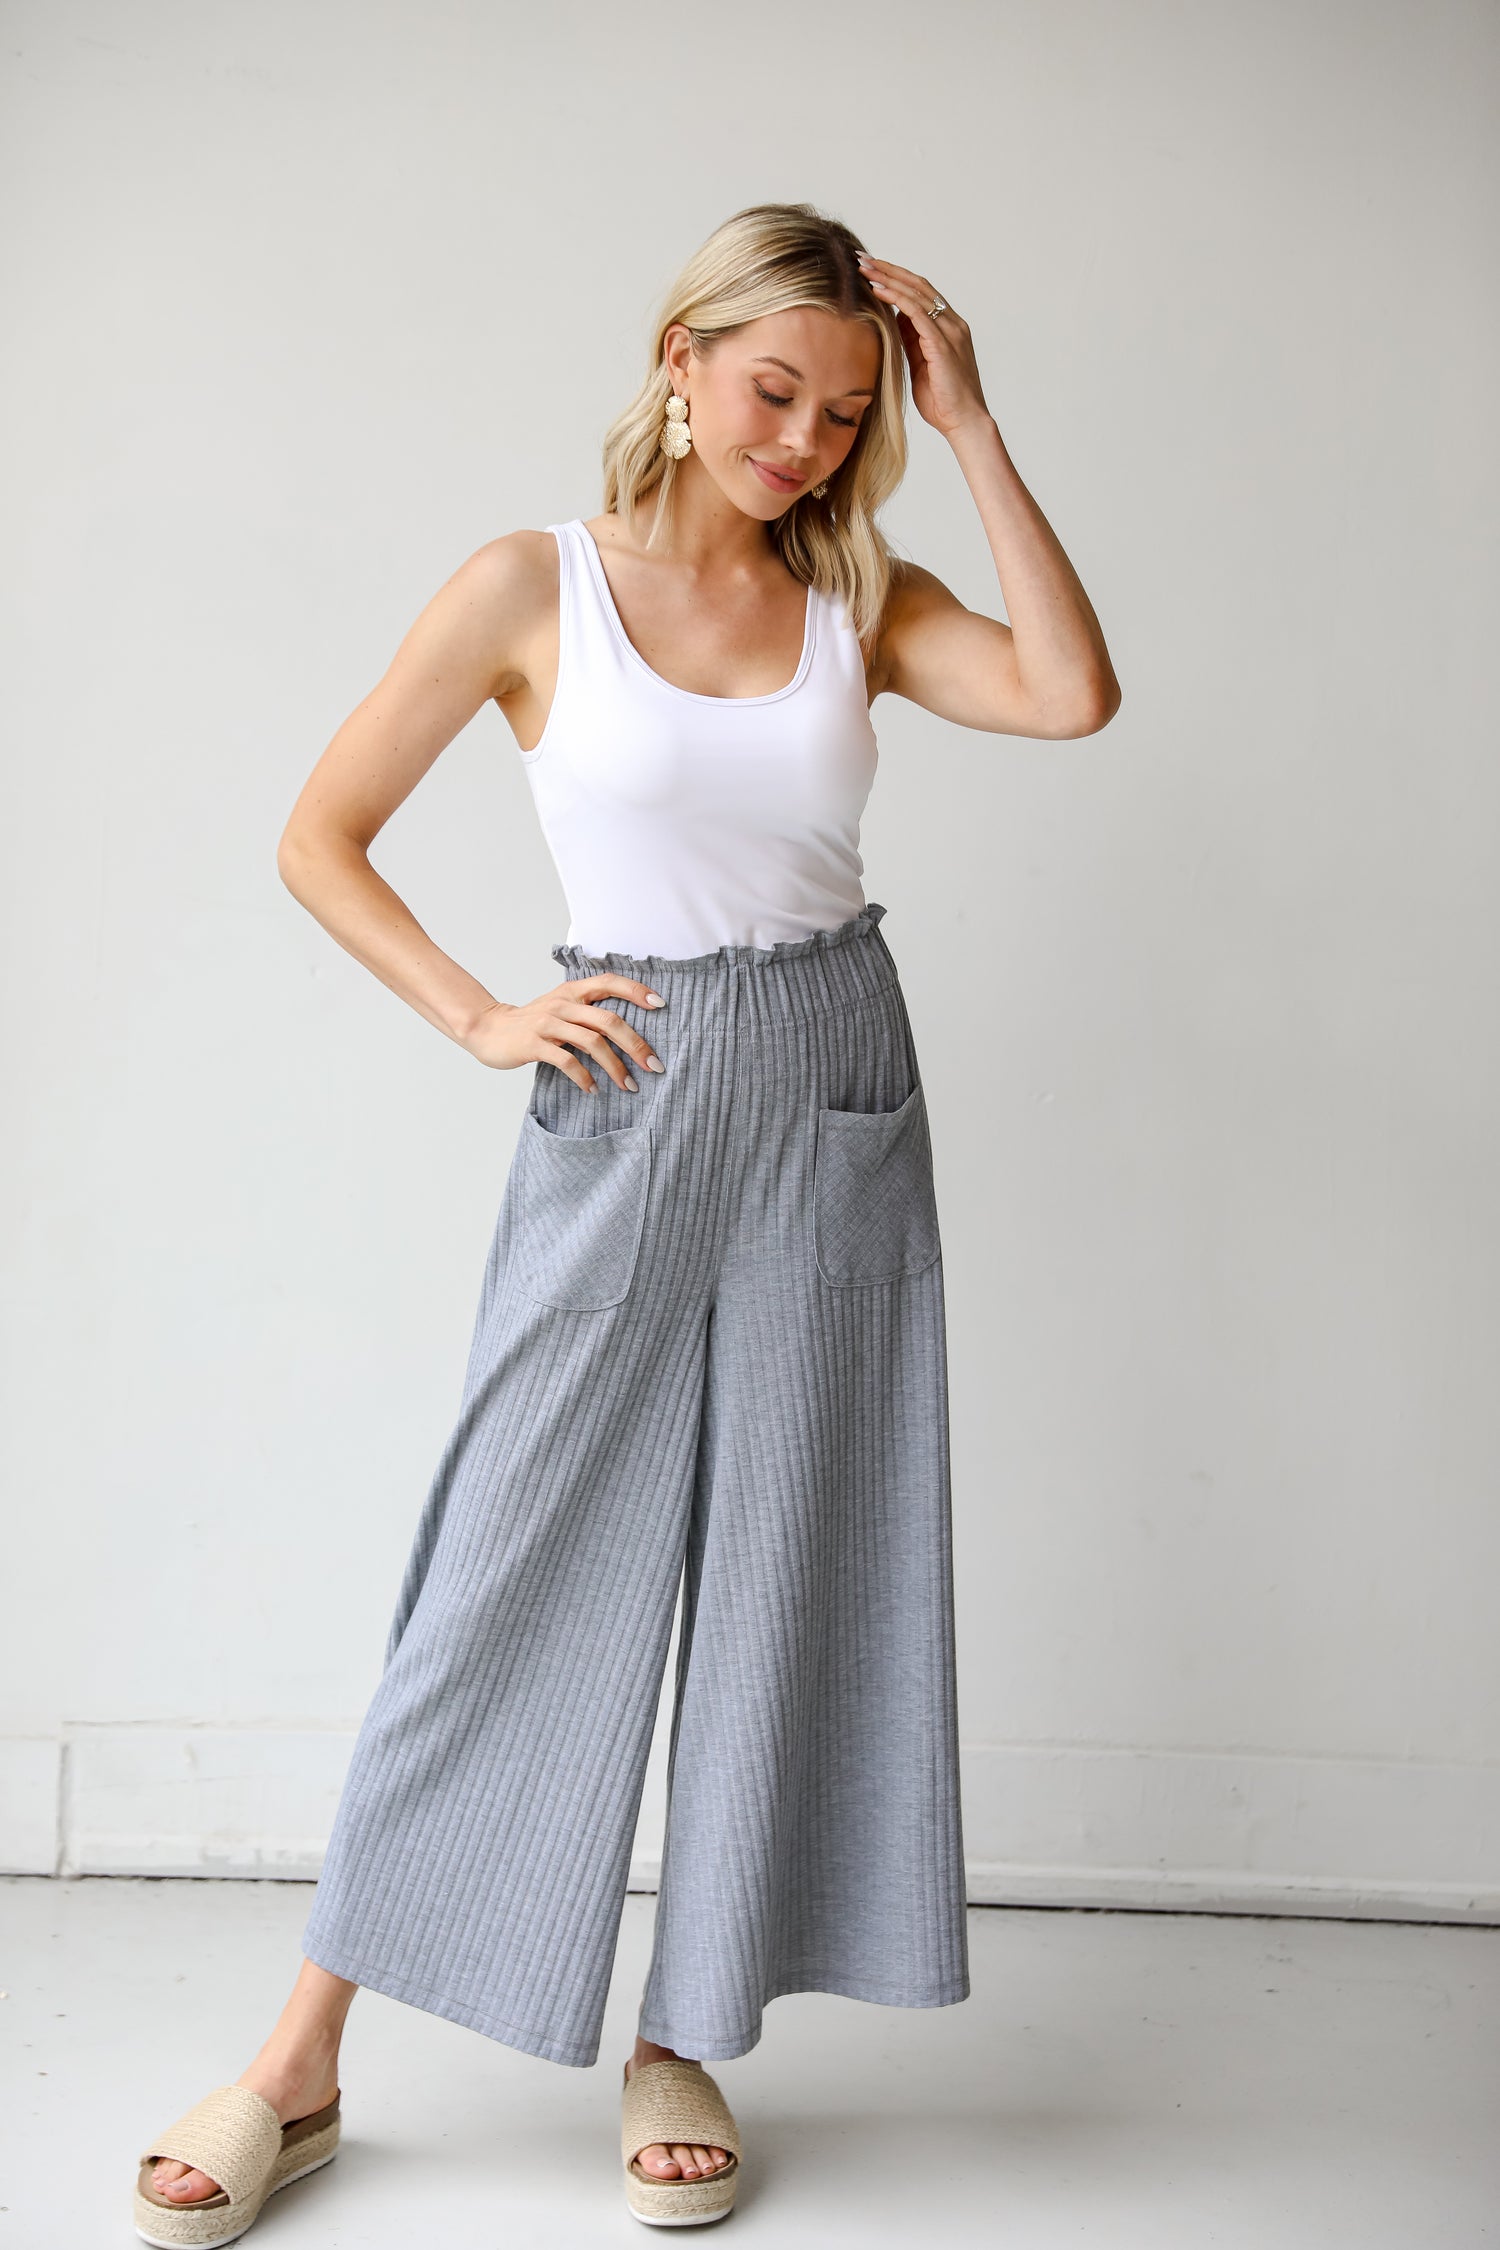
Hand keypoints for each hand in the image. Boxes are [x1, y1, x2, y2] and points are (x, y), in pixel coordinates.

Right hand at [463, 975, 666, 1094]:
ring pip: (592, 1043)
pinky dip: (584, 1078)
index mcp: (572, 991)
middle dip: (636, 1045)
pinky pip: (567, 1062)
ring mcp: (548, 1023)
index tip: (660, 1005)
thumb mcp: (561, 1007)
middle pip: (609, 1020)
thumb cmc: (533, 1022)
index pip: (609, 982)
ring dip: (615, 1067)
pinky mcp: (534, 1044)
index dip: (636, 990)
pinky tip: (593, 1090)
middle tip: (654, 1066)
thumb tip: (628, 1029)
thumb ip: (588, 1010)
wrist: (489, 1030)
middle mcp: (563, 1003)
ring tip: (628, 1085)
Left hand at [855, 253, 989, 439]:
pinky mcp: (942, 343)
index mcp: (948, 328)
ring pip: (916, 292)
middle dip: (889, 270)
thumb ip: (911, 343)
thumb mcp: (921, 366)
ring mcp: (949, 330)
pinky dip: (896, 298)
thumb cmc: (943, 401)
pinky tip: (877, 290)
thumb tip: (895, 324)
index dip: (896, 278)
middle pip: (918, 285)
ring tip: (865, 268)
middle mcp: (952, 323)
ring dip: (888, 277)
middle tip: (862, 258)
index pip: (921, 292)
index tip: (872, 270)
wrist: (964, 422)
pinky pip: (916, 311)